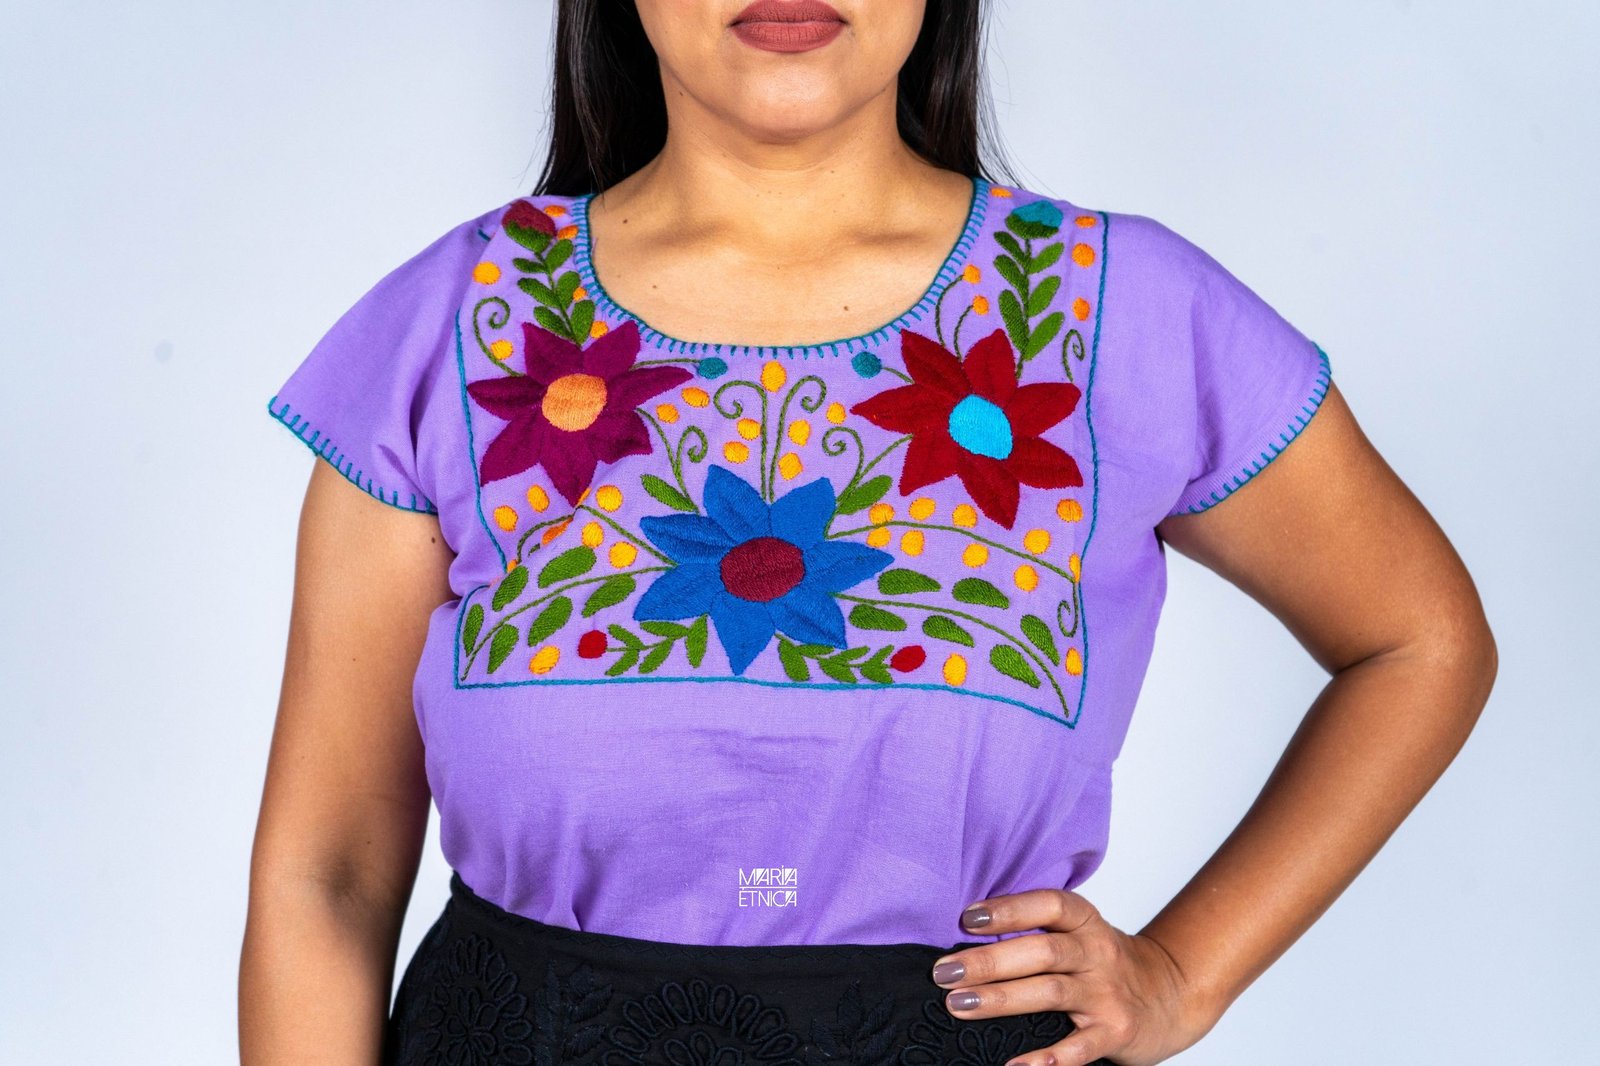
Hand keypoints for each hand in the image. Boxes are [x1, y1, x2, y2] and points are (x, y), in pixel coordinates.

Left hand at [930, 888, 1220, 1065]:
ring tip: (959, 1004)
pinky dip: (1047, 1057)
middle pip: (1042, 951)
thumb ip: (1035, 931)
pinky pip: (1079, 1047)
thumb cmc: (1103, 963)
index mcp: (1084, 922)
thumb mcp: (1079, 933)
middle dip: (990, 960)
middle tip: (944, 971)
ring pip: (1051, 992)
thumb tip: (963, 935)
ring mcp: (1106, 993)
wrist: (1169, 996)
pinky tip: (1015, 1064)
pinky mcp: (1114, 1031)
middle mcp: (1097, 953)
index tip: (967, 918)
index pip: (1048, 905)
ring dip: (1002, 999)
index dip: (1009, 909)